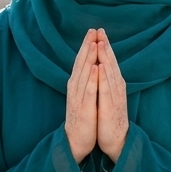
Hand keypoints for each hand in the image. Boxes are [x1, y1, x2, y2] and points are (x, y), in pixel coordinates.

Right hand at [65, 29, 98, 162]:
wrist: (76, 140)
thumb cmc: (82, 117)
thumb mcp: (84, 96)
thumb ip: (86, 81)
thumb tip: (91, 65)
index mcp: (77, 85)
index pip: (82, 62)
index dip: (87, 46)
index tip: (93, 31)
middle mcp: (75, 89)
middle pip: (81, 64)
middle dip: (87, 47)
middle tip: (92, 31)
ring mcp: (78, 98)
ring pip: (83, 74)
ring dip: (88, 59)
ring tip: (94, 44)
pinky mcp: (83, 109)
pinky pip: (88, 91)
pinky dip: (91, 79)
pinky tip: (94, 69)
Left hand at [96, 29, 128, 161]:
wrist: (117, 140)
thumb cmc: (110, 117)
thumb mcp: (108, 96)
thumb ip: (106, 81)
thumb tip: (102, 66)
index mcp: (114, 85)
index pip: (109, 62)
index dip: (104, 46)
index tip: (98, 31)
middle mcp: (117, 88)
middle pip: (111, 63)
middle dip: (105, 46)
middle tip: (100, 30)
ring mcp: (115, 97)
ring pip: (110, 73)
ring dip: (105, 58)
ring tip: (101, 43)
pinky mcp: (111, 107)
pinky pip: (106, 90)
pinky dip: (103, 77)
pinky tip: (100, 67)